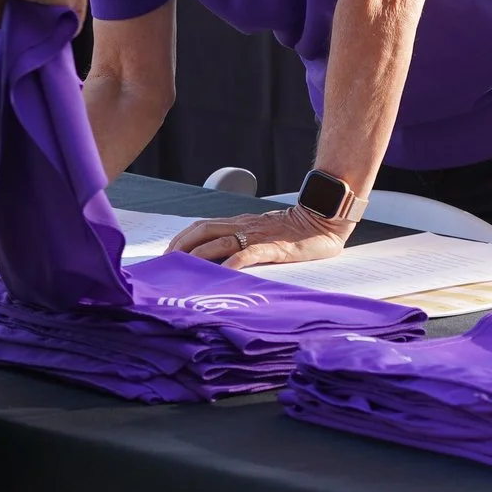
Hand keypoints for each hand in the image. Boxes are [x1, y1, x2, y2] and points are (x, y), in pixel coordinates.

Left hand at [168, 204, 354, 270]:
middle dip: (182, 245)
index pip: (202, 226)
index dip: (182, 238)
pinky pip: (249, 253)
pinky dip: (234, 262)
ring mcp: (258, 236)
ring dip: (199, 254)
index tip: (167, 253)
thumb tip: (220, 259)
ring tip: (184, 267)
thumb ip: (243, 241)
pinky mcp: (274, 247)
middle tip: (167, 263)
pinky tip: (224, 271)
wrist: (323, 220)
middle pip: (203, 230)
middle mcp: (244, 226)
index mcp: (240, 223)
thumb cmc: (294, 230)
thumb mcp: (262, 233)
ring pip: (220, 240)